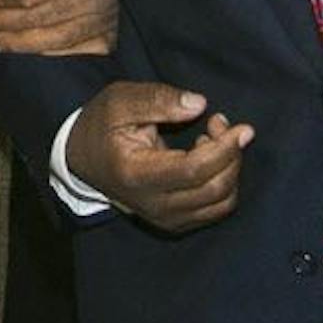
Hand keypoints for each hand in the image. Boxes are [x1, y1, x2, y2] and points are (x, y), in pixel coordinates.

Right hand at [66, 81, 251, 233]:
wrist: (82, 159)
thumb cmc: (102, 125)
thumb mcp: (120, 100)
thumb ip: (158, 99)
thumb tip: (200, 104)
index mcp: (136, 174)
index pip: (194, 170)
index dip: (224, 148)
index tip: (239, 126)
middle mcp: (153, 205)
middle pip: (214, 188)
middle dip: (231, 154)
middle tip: (219, 122)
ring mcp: (165, 218)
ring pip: (221, 203)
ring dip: (230, 168)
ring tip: (212, 137)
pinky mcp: (175, 222)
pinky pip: (216, 209)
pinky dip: (225, 182)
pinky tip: (208, 157)